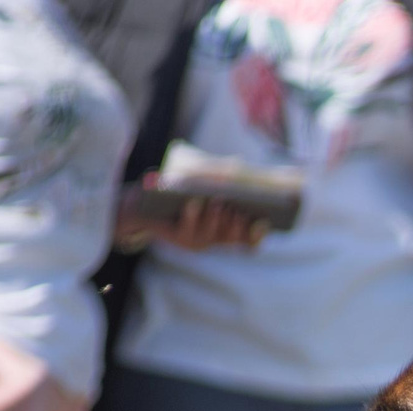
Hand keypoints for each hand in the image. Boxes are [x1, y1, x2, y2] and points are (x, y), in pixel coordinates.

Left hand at [116, 187, 268, 252]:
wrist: (149, 206)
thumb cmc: (181, 191)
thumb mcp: (203, 184)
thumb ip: (219, 178)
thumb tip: (235, 167)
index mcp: (227, 230)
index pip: (249, 241)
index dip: (257, 236)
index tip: (263, 222)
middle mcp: (215, 239)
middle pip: (232, 238)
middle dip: (237, 225)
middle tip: (239, 211)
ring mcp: (197, 241)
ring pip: (210, 234)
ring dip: (215, 219)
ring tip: (218, 202)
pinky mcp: (178, 238)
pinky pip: (187, 229)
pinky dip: (191, 215)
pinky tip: (193, 202)